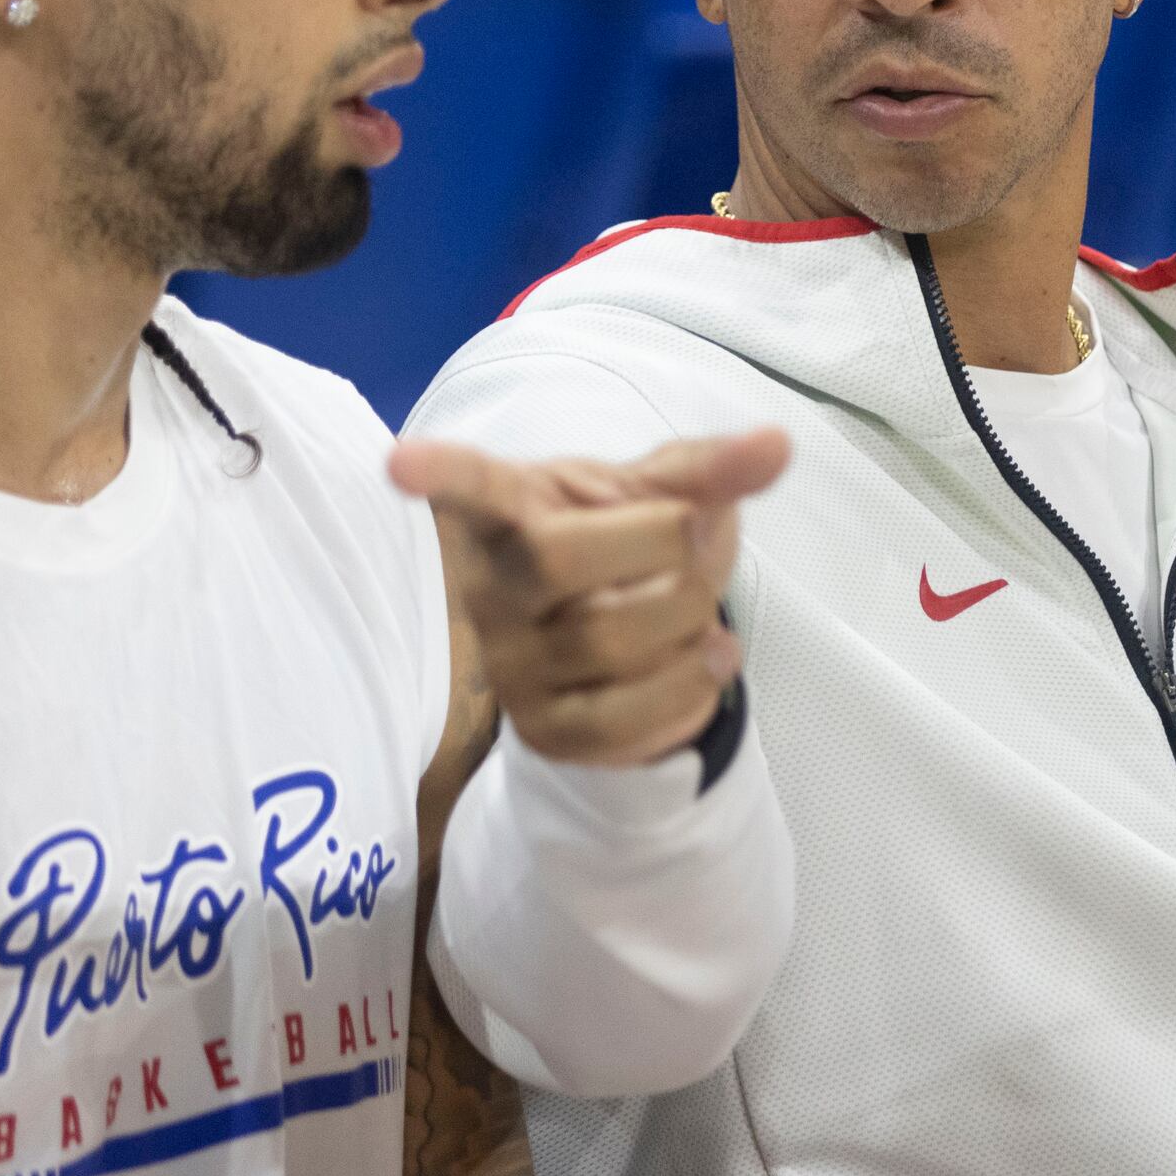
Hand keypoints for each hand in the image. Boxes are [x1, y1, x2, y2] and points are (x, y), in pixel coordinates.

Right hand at [391, 429, 789, 767]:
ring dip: (690, 618)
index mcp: (512, 511)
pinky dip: (694, 687)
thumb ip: (708, 470)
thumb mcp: (659, 495)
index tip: (398, 462)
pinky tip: (705, 661)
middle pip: (563, 560)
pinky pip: (631, 718)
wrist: (616, 647)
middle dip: (662, 546)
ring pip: (612, 641)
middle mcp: (493, 589)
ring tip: (702, 610)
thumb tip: (777, 443)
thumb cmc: (621, 544)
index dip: (440, 474)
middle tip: (697, 536)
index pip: (471, 489)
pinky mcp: (546, 732)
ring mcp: (512, 666)